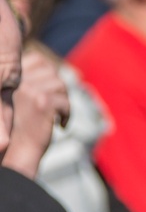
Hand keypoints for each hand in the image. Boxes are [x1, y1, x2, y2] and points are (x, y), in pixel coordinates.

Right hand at [1, 45, 69, 178]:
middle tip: (57, 104)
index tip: (50, 90)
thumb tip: (50, 69)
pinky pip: (65, 101)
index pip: (36, 60)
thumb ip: (28, 85)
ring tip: (58, 115)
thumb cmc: (16, 128)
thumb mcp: (19, 100)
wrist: (16, 151)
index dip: (48, 72)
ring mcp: (30, 91)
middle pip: (51, 72)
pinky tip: (60, 124)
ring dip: (64, 101)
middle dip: (58, 88)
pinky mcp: (42, 103)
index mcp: (11, 78)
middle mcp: (17, 81)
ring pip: (60, 85)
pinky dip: (67, 114)